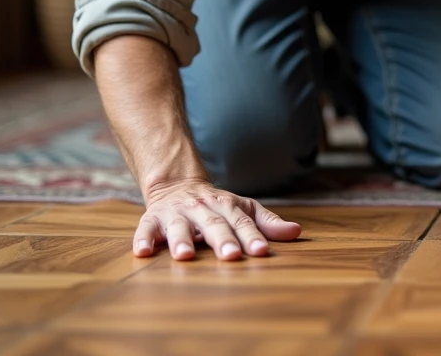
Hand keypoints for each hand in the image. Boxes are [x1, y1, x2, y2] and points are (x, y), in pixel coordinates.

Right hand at [134, 179, 301, 259]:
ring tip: (185, 256)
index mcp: (226, 206)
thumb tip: (297, 232)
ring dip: (182, 240)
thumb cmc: (217, 205)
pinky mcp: (152, 220)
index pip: (242, 222)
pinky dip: (143, 239)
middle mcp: (202, 209)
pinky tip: (143, 253)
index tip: (261, 251)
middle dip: (222, 240)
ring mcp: (176, 213)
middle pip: (214, 225)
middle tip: (231, 256)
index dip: (252, 236)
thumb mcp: (243, 208)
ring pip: (179, 226)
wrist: (177, 184)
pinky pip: (145, 230)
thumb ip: (267, 222)